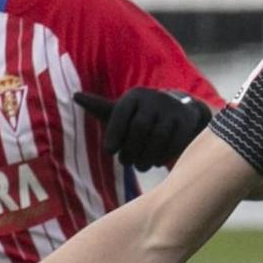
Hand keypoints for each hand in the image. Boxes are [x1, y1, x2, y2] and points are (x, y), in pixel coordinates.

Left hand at [73, 89, 211, 168]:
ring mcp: (172, 109)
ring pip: (158, 137)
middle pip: (140, 127)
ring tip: (140, 167)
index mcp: (135, 96)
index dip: (114, 132)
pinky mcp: (186, 121)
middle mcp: (154, 98)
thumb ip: (100, 108)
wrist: (178, 112)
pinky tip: (157, 163)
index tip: (110, 151)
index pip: (121, 112)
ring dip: (147, 156)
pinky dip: (164, 156)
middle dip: (131, 149)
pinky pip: (174, 142)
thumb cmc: (141, 116)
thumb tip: (75, 96)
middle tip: (126, 163)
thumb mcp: (122, 112)